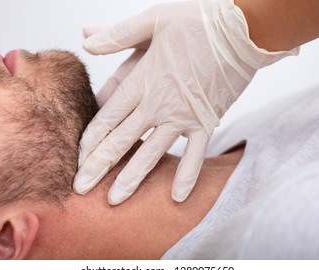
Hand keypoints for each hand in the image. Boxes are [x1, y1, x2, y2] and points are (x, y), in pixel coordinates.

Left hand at [74, 0, 296, 204]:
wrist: (242, 31)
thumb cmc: (198, 23)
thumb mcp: (152, 21)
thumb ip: (117, 35)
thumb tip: (85, 38)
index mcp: (142, 80)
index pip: (107, 117)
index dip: (89, 140)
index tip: (76, 160)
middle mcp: (158, 104)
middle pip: (121, 141)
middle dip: (99, 166)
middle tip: (81, 189)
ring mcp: (182, 117)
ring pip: (152, 153)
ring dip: (132, 178)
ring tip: (115, 200)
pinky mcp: (206, 122)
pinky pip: (194, 154)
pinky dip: (186, 175)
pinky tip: (178, 197)